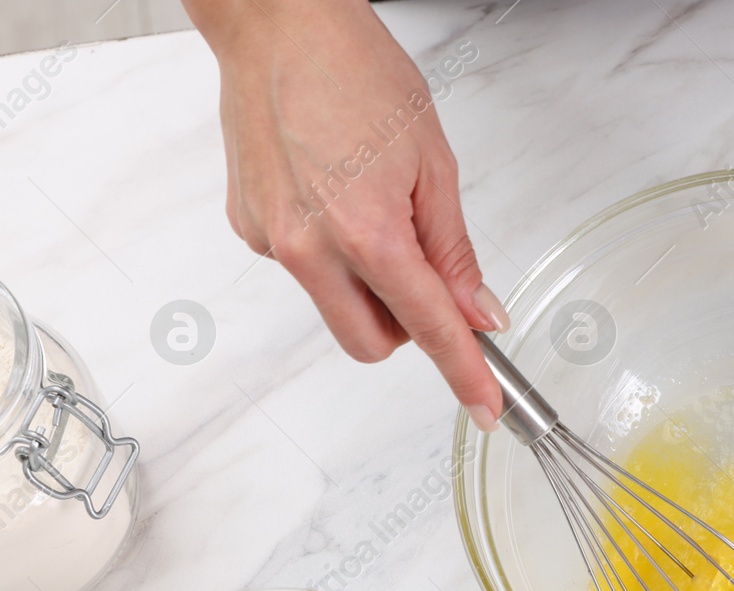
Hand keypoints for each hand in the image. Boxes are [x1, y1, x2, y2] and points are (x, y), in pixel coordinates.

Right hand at [184, 0, 506, 427]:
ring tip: (373, 206)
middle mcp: (307, 247)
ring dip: (367, 286)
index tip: (486, 409)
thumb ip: (454, 251)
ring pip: (335, 308)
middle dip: (406, 328)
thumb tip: (478, 311)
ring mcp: (270, 240)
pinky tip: (332, 190)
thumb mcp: (434, 163)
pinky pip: (304, 268)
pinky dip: (330, 251)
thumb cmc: (356, 72)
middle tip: (425, 269)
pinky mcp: (246, 226)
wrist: (276, 23)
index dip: (464, 374)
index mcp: (365, 232)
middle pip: (370, 344)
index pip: (428, 328)